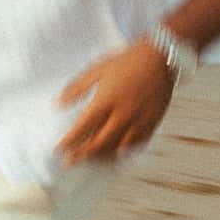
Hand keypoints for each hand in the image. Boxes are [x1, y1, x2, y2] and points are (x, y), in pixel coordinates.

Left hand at [56, 41, 175, 164]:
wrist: (160, 58)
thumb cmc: (127, 61)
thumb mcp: (96, 70)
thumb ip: (76, 88)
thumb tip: (58, 103)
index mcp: (107, 100)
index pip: (83, 127)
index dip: (70, 141)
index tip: (58, 149)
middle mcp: (124, 114)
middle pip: (100, 142)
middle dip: (82, 154)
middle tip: (70, 161)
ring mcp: (140, 120)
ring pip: (119, 147)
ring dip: (102, 157)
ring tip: (89, 161)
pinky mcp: (153, 122)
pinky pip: (137, 144)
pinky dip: (124, 152)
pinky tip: (115, 155)